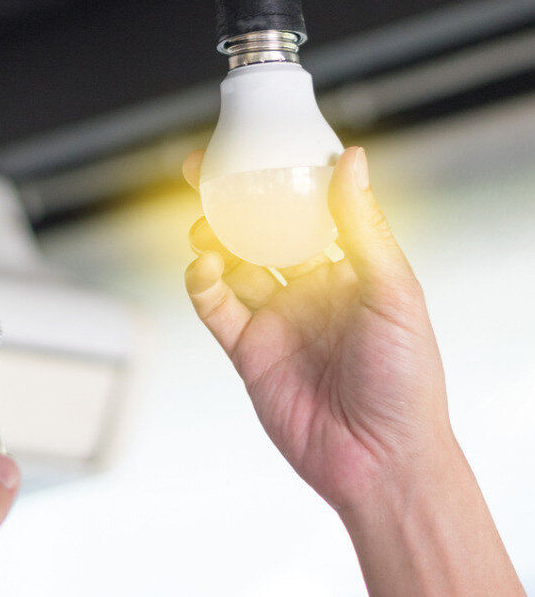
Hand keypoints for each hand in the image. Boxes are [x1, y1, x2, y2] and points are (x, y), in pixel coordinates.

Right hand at [184, 146, 522, 594]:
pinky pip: (215, 307)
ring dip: (211, 239)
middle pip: (258, 232)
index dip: (277, 179)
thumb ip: (362, 226)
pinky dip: (201, 283)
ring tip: (203, 226)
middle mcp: (308, 290)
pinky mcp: (247, 350)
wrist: (381, 461)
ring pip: (230, 264)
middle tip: (204, 174)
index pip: (306, 211)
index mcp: (347, 270)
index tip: (254, 149)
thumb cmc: (407, 383)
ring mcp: (275, 318)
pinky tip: (203, 269)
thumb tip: (352, 162)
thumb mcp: (394, 292)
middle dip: (230, 202)